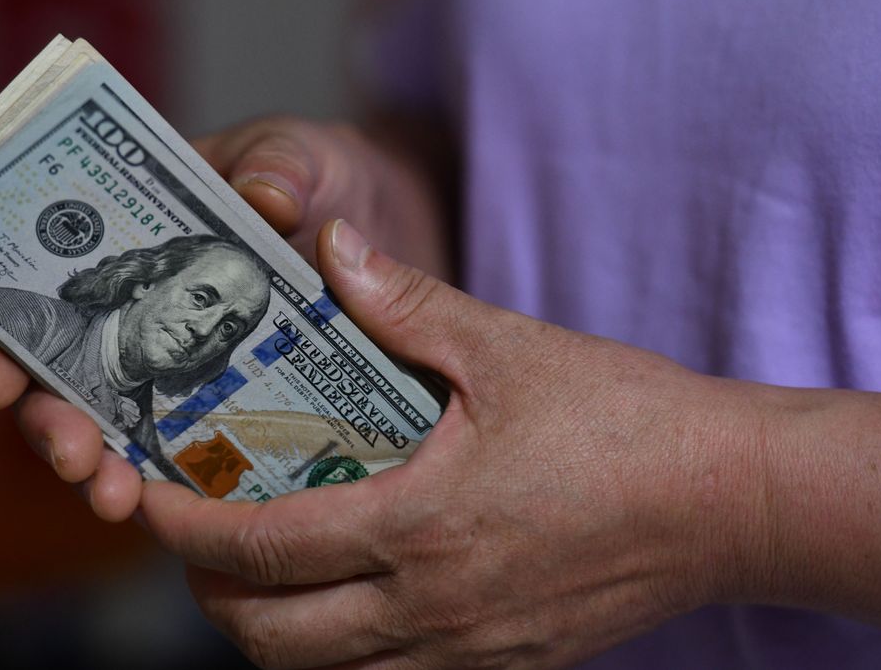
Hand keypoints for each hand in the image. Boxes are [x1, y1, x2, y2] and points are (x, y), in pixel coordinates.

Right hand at [0, 116, 452, 520]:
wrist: (386, 224)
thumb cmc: (324, 176)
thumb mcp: (301, 156)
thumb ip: (280, 165)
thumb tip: (264, 197)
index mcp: (134, 243)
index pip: (46, 294)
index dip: (8, 338)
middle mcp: (143, 312)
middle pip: (71, 376)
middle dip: (55, 424)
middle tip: (75, 457)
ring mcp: (184, 366)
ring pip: (121, 428)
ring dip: (105, 468)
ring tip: (117, 498)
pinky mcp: (236, 409)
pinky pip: (192, 454)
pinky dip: (177, 486)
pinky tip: (181, 515)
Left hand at [135, 219, 764, 668]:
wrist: (730, 502)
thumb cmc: (628, 424)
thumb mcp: (509, 348)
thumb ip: (405, 304)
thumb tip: (331, 251)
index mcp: (421, 527)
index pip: (260, 552)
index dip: (184, 534)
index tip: (149, 501)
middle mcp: (433, 608)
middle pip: (272, 640)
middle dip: (213, 595)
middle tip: (201, 535)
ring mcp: (470, 650)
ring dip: (274, 628)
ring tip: (267, 565)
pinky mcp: (507, 664)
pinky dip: (345, 649)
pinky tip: (357, 592)